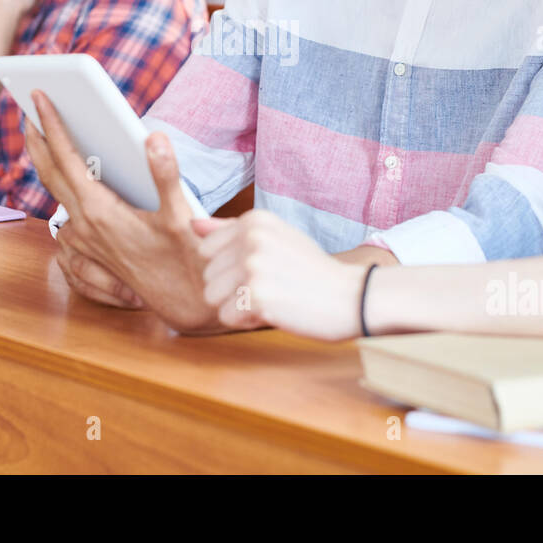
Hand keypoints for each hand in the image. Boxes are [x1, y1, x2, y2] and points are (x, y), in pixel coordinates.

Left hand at [22, 89, 223, 332]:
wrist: (184, 306)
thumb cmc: (186, 261)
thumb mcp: (180, 215)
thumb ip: (165, 174)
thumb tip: (153, 137)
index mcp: (101, 211)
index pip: (67, 157)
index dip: (52, 123)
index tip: (39, 96)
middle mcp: (85, 226)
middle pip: (49, 173)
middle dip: (37, 137)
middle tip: (28, 107)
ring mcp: (84, 241)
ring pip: (55, 194)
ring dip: (47, 163)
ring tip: (46, 137)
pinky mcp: (90, 251)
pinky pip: (65, 214)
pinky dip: (61, 190)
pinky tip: (71, 180)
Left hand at [196, 210, 369, 340]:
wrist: (350, 297)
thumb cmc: (310, 270)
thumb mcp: (274, 238)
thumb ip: (230, 231)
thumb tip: (192, 223)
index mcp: (254, 220)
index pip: (207, 250)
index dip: (229, 268)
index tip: (262, 269)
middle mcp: (251, 238)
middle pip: (207, 276)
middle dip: (233, 289)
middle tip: (271, 286)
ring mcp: (253, 266)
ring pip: (211, 298)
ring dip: (237, 306)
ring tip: (271, 298)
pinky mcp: (256, 296)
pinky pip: (226, 317)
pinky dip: (247, 322)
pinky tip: (275, 311)